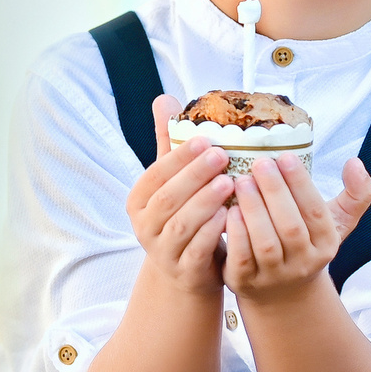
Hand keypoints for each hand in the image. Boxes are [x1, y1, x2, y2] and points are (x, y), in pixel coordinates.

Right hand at [124, 93, 235, 300]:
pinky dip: (213, 234)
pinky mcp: (184, 271)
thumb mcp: (174, 183)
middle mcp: (145, 227)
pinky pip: (197, 251)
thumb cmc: (184, 217)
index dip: (179, 157)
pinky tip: (231, 217)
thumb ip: (170, 145)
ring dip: (206, 203)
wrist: (187, 273)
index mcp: (139, 201)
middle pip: (168, 199)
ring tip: (230, 184)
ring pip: (182, 225)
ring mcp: (163, 252)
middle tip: (222, 155)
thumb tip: (164, 98)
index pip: (155, 175)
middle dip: (194, 176)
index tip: (205, 139)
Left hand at [224, 151, 370, 301]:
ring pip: (265, 244)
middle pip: (290, 228)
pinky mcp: (246, 282)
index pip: (315, 212)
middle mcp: (303, 263)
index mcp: (326, 244)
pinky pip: (241, 258)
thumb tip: (355, 163)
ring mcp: (274, 276)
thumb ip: (356, 194)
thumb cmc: (306, 243)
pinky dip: (236, 233)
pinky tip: (228, 209)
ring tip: (242, 181)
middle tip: (259, 163)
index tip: (285, 156)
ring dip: (253, 209)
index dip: (300, 184)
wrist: (283, 293)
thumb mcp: (335, 222)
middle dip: (275, 192)